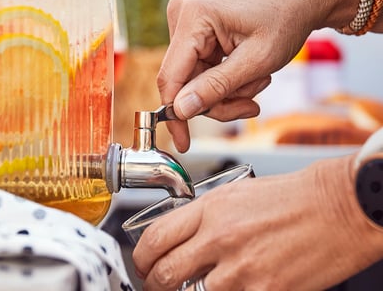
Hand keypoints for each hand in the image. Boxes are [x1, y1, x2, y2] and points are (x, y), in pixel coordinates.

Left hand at [132, 155, 382, 290]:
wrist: (334, 207)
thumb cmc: (289, 197)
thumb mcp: (234, 195)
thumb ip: (203, 218)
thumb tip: (182, 239)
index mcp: (209, 209)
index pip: (155, 238)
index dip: (141, 257)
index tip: (143, 264)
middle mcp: (219, 238)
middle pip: (166, 272)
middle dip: (156, 282)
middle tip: (159, 282)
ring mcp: (241, 269)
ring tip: (199, 284)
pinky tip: (233, 286)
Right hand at [157, 0, 357, 151]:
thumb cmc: (285, 18)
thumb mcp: (257, 60)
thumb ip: (216, 87)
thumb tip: (181, 109)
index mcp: (193, 16)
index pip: (172, 76)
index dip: (177, 114)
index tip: (183, 143)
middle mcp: (182, 13)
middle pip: (185, 81)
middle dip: (218, 99)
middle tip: (251, 105)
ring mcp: (187, 19)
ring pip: (194, 78)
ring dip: (226, 90)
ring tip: (258, 81)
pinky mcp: (195, 26)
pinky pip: (200, 67)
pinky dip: (224, 78)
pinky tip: (249, 73)